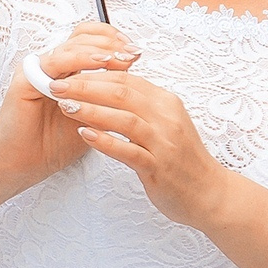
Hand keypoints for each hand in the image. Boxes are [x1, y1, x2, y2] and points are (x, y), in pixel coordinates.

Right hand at [0, 22, 140, 191]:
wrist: (26, 166)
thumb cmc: (56, 143)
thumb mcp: (92, 115)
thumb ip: (107, 96)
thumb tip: (136, 81)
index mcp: (66, 70)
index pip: (89, 39)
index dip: (113, 40)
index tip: (136, 52)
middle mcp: (51, 65)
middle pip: (82, 37)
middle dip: (111, 43)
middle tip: (132, 53)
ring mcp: (37, 70)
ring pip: (71, 47)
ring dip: (99, 51)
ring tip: (120, 58)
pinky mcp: (25, 80)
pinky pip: (54, 63)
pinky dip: (79, 61)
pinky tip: (99, 65)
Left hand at [45, 69, 233, 228]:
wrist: (211, 194)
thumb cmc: (183, 160)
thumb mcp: (165, 124)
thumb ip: (141, 108)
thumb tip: (108, 91)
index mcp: (166, 103)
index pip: (126, 79)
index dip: (94, 74)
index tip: (67, 73)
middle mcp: (166, 118)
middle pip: (122, 93)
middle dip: (85, 86)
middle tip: (57, 85)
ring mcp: (164, 143)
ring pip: (124, 118)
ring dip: (91, 110)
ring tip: (64, 106)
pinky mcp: (159, 167)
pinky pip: (129, 151)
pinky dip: (106, 141)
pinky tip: (85, 136)